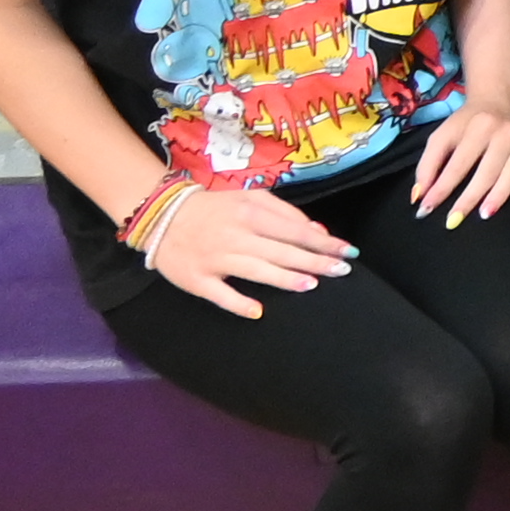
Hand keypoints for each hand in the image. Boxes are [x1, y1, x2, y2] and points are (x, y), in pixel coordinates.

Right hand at [145, 182, 355, 316]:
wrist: (162, 215)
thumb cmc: (215, 208)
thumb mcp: (250, 199)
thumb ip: (284, 212)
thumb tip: (317, 232)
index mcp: (250, 214)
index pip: (295, 230)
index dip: (323, 242)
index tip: (347, 251)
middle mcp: (235, 236)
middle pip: (281, 251)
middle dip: (315, 261)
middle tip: (342, 271)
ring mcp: (215, 259)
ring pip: (256, 270)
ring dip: (285, 278)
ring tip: (311, 285)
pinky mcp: (197, 279)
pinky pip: (220, 294)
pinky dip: (238, 303)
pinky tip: (258, 311)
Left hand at [410, 86, 509, 224]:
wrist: (502, 97)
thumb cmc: (468, 121)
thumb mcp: (443, 134)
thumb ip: (428, 163)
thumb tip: (420, 196)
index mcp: (477, 128)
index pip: (457, 165)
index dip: (441, 189)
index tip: (426, 210)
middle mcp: (504, 135)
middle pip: (486, 173)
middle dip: (469, 199)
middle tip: (453, 221)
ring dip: (499, 196)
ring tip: (485, 214)